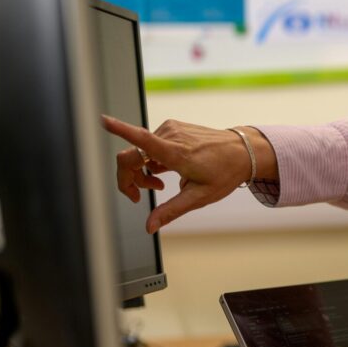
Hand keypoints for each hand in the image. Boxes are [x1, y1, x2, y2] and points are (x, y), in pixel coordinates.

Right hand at [102, 115, 257, 232]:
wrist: (244, 152)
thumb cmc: (225, 173)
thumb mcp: (200, 196)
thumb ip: (171, 210)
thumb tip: (149, 226)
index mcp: (176, 153)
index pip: (143, 140)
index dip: (120, 130)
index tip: (103, 120)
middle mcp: (171, 136)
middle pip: (131, 156)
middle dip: (129, 178)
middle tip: (140, 196)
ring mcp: (171, 129)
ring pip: (138, 152)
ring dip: (141, 172)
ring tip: (160, 184)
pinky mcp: (172, 127)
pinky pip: (148, 145)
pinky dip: (150, 161)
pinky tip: (165, 171)